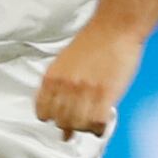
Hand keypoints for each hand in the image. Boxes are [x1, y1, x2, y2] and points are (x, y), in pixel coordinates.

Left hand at [34, 18, 144, 139]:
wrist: (115, 28)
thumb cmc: (93, 42)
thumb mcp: (64, 61)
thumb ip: (59, 83)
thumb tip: (59, 104)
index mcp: (51, 78)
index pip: (43, 111)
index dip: (52, 118)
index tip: (59, 120)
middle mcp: (65, 87)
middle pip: (61, 122)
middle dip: (70, 126)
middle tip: (79, 124)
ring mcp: (85, 92)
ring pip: (79, 126)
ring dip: (85, 129)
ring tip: (91, 124)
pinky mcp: (105, 95)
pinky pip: (97, 123)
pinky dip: (99, 129)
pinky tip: (102, 125)